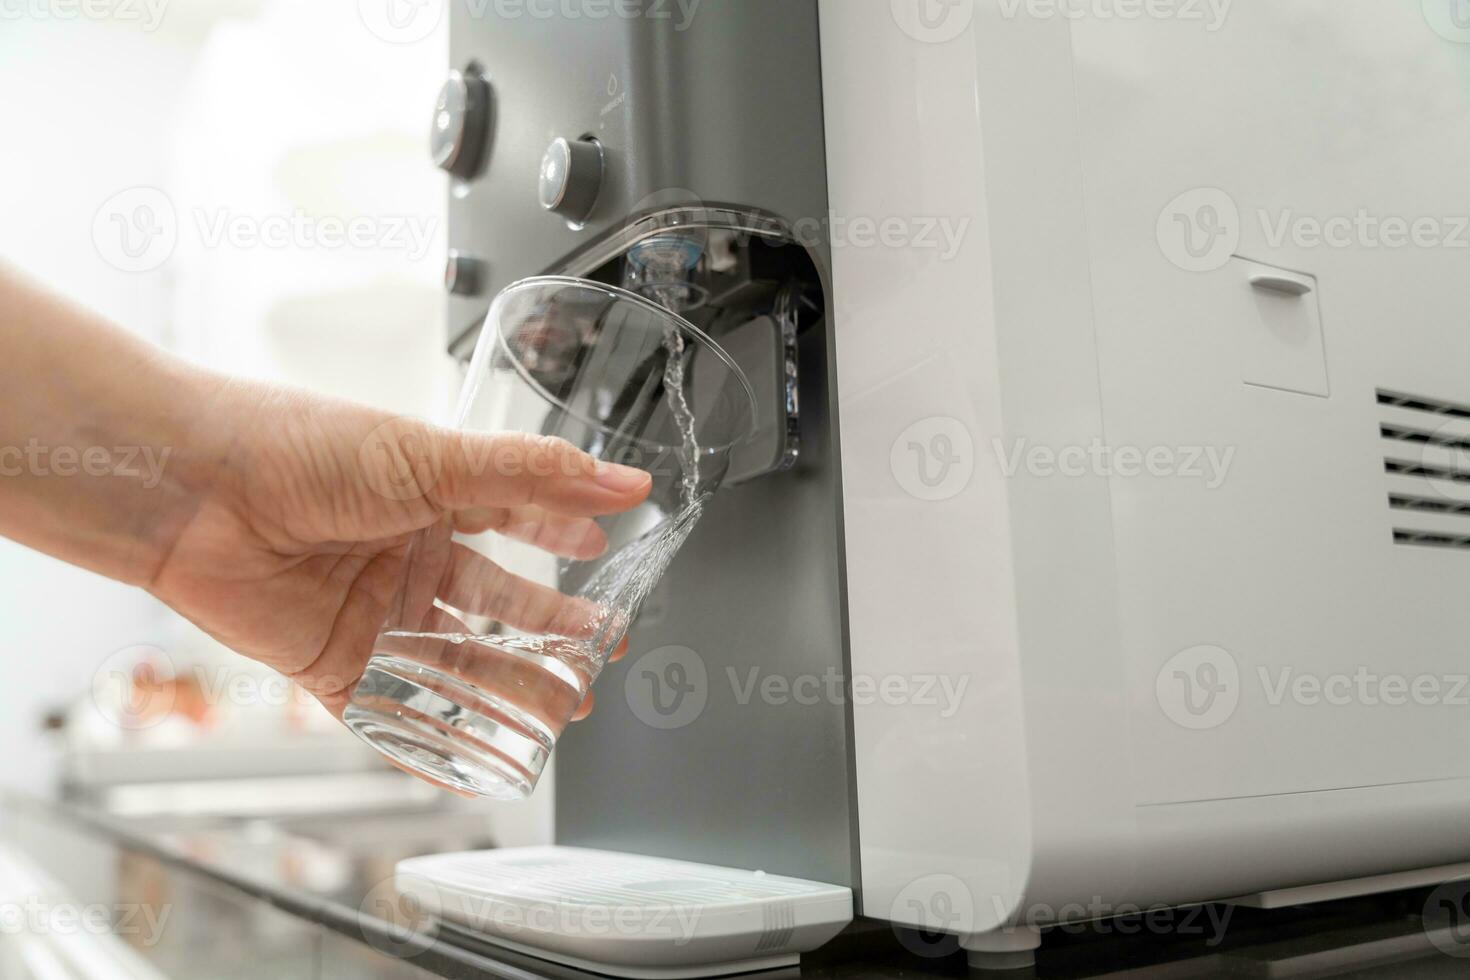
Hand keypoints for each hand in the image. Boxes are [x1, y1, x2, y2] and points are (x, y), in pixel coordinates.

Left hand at [145, 382, 651, 720]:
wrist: (194, 492)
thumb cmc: (301, 450)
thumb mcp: (435, 457)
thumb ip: (535, 476)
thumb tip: (622, 481)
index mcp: (431, 495)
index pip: (514, 519)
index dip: (559, 536)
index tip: (604, 552)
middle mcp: (405, 556)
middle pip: (495, 603)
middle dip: (550, 630)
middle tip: (601, 653)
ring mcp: (372, 614)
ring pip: (457, 662)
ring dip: (510, 688)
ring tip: (564, 710)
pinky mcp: (333, 667)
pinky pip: (393, 715)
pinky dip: (435, 743)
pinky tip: (478, 763)